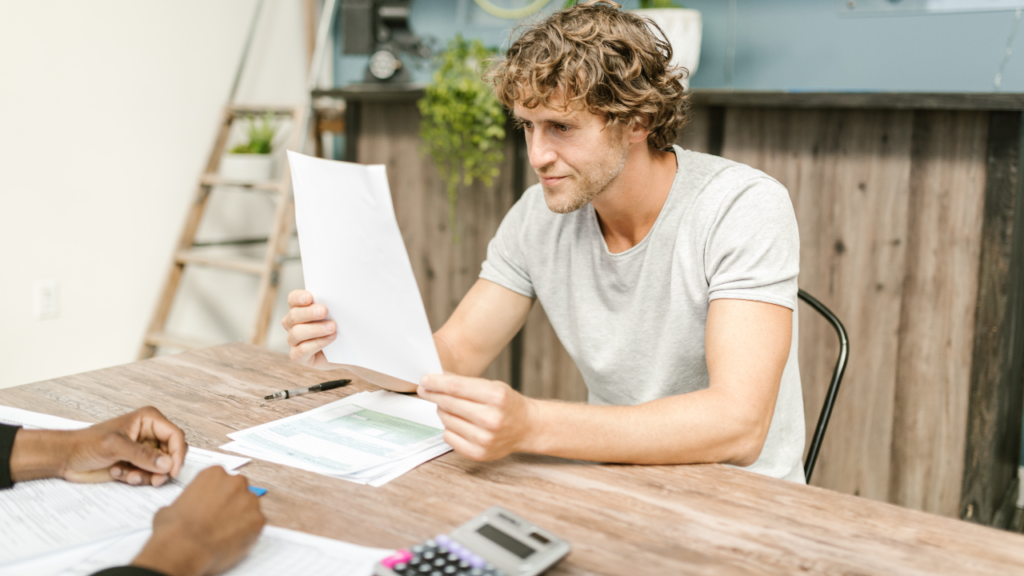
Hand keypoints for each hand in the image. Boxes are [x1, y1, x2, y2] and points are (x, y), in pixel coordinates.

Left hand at [10, 406, 186, 486]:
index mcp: (148, 420)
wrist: (66, 458)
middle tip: (153, 480)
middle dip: (162, 468)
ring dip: (147, 475)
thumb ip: (142, 455)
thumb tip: (167, 464)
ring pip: (162, 467)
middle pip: (172, 453)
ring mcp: (143, 449)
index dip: (177, 454)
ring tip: (127, 474)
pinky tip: (120, 473)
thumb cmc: (85, 444)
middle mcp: (149, 433)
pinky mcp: (137, 463)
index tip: (172, 471)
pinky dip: (138, 478)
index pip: (175, 436)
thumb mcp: (115, 446)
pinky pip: (150, 474)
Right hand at [131, 466, 264, 575]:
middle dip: (232, 502)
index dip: (218, 494)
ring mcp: (250, 501)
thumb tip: (189, 508)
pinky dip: (248, 532)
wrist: (183, 548)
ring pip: (250, 507)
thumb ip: (190, 500)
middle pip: (240, 490)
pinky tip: (233, 540)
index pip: (223, 480)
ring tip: (225, 532)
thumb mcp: (173, 505)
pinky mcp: (258, 520)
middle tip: (221, 518)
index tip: (214, 503)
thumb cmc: (174, 528)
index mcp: (215, 474)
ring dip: (241, 516)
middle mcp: (235, 482)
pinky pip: (256, 525)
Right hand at [281, 289, 338, 368]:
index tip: (310, 297)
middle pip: (294, 315)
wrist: (347, 351)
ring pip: (297, 333)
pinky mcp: (298, 356)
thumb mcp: (337, 314)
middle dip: (309, 313)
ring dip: (315, 329)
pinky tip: (330, 338)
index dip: (299, 297)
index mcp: (299, 309)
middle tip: (324, 311)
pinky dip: (317, 343)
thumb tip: (339, 296)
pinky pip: (303, 350)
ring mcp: (293, 341)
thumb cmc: (341, 328)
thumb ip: (332, 306)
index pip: (293, 299)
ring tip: (332, 327)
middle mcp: (292, 324)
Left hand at [418, 374, 537, 460]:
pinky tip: (457, 422)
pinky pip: (449, 437)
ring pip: (446, 420)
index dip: (436, 383)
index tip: (425, 380)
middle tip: (425, 390)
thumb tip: (437, 378)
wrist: (526, 427)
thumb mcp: (492, 386)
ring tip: (449, 407)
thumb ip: (465, 383)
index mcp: (496, 397)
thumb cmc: (508, 404)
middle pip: (449, 403)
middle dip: (433, 395)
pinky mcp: (478, 453)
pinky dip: (448, 427)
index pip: (456, 387)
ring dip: (442, 411)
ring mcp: (484, 438)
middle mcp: (491, 419)